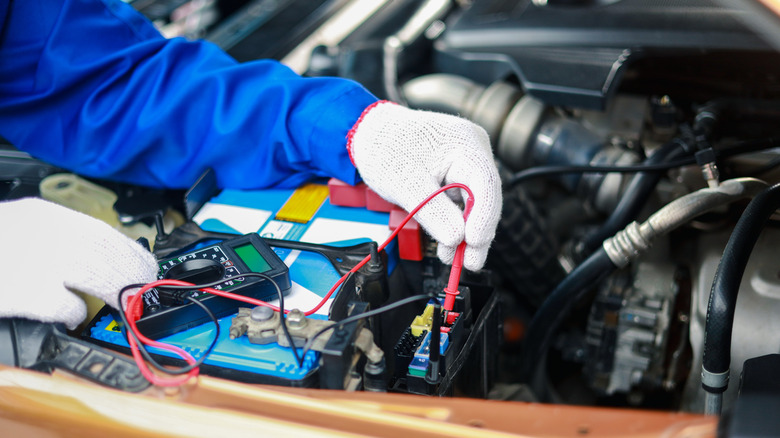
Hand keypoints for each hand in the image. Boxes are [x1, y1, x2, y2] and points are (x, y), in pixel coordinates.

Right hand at [0, 198, 157, 328]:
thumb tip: (96, 255)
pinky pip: (67, 306)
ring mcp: (36, 262)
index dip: (131, 251)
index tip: (145, 264)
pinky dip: (74, 313)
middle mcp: (43, 234)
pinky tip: (71, 316)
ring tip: (119, 303)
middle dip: (132, 274)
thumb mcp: (17, 226)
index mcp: (42, 215)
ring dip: (115, 292)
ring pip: (99, 277)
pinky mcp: (25, 293)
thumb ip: (52, 234)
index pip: (105, 231)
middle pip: (108, 255)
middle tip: (140, 289)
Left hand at [348, 101, 501, 270]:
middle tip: (469, 262)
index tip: (473, 244)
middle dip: (475, 233)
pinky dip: (455, 222)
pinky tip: (449, 241)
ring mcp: (467, 161)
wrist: (370, 134)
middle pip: (485, 198)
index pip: (486, 185)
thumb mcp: (405, 183)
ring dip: (464, 232)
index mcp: (465, 143)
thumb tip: (456, 238)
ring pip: (475, 204)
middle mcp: (473, 149)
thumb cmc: (384, 146)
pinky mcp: (458, 173)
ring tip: (453, 256)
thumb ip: (433, 211)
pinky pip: (462, 201)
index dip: (483, 218)